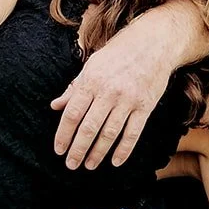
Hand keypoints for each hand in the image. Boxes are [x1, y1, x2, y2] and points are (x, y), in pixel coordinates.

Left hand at [52, 9, 180, 168]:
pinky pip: (133, 133)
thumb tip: (55, 106)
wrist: (153, 43)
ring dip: (98, 153)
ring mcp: (128, 100)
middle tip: (71, 164)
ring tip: (89, 165)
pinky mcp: (145, 106)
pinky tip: (115, 161)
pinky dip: (124, 150)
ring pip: (109, 134)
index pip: (72, 114)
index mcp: (91, 81)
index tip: (59, 150)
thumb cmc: (118, 53)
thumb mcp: (91, 65)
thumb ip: (74, 88)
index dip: (64, 134)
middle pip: (89, 128)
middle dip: (78, 149)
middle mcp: (108, 92)